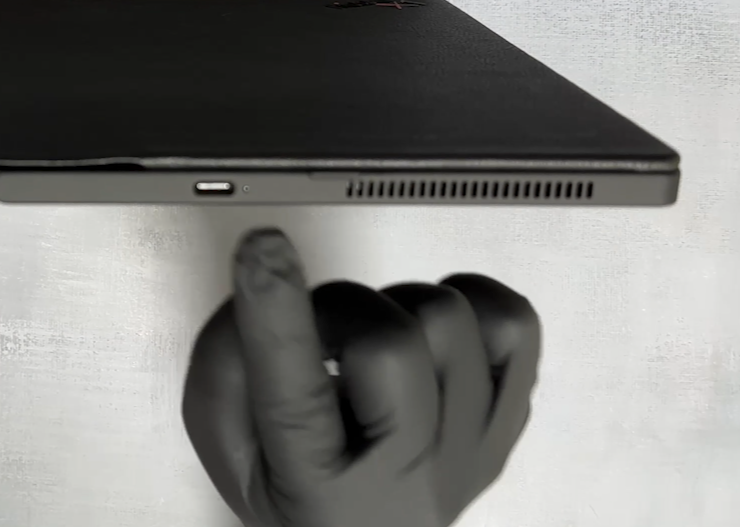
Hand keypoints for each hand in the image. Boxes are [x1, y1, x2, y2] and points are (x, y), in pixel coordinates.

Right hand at [183, 229, 540, 526]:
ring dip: (393, 308)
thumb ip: (226, 363)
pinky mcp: (506, 420)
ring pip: (447, 318)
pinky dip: (468, 305)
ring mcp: (468, 450)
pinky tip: (426, 329)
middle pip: (389, 341)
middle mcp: (407, 477)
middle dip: (334, 309)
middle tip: (315, 330)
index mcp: (319, 491)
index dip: (278, 312)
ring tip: (367, 342)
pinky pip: (514, 321)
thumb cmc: (295, 488)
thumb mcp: (225, 444)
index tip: (264, 249)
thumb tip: (265, 279)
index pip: (297, 396)